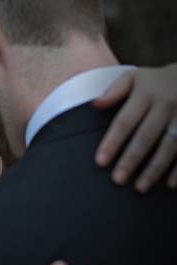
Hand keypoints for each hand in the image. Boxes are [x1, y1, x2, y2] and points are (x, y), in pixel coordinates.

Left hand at [93, 64, 176, 191]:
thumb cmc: (157, 81)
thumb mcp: (135, 76)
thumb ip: (115, 90)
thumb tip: (95, 103)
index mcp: (146, 94)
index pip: (125, 121)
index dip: (112, 142)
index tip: (100, 161)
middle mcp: (166, 105)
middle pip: (146, 136)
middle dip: (131, 159)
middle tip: (118, 179)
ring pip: (168, 147)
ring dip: (154, 169)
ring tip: (140, 187)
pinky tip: (169, 184)